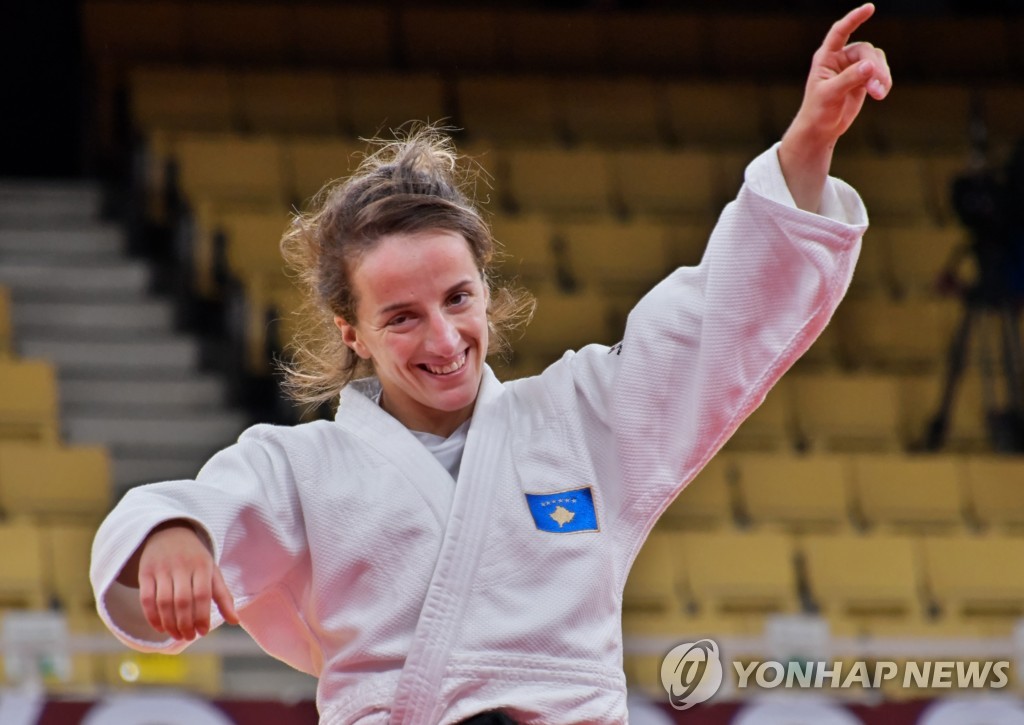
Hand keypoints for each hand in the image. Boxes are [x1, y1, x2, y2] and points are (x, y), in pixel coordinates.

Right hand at [134, 521, 240, 639]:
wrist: (169, 531)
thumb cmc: (195, 558)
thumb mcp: (212, 572)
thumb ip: (223, 597)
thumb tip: (234, 621)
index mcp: (202, 565)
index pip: (202, 595)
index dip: (202, 616)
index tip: (202, 632)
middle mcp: (182, 566)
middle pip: (182, 601)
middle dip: (185, 624)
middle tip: (188, 637)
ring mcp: (162, 569)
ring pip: (164, 602)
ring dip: (169, 623)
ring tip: (176, 635)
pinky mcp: (145, 572)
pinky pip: (146, 599)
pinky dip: (152, 617)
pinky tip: (160, 628)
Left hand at [779, 3, 891, 210]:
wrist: (821, 130)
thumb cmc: (817, 111)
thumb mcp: (830, 95)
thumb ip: (849, 79)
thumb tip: (869, 66)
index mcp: (826, 57)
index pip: (839, 32)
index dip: (853, 19)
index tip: (870, 8)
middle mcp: (840, 59)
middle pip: (865, 51)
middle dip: (874, 68)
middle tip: (876, 87)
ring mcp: (853, 68)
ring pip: (875, 61)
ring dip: (881, 76)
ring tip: (879, 94)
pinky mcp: (863, 79)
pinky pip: (880, 73)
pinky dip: (883, 82)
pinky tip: (881, 94)